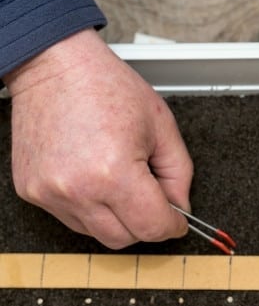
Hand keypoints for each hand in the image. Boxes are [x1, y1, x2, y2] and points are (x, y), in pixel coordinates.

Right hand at [3, 29, 192, 248]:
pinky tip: (95, 178)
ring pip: (98, 233)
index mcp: (114, 172)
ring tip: (121, 180)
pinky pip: (72, 218)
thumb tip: (180, 207)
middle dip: (146, 224)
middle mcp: (78, 190)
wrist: (53, 66)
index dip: (172, 225)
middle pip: (125, 239)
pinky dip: (91, 208)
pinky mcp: (31, 192)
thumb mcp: (162, 127)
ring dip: (118, 218)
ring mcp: (50, 194)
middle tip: (153, 197)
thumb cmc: (106, 87)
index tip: (178, 220)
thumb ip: (179, 174)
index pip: (152, 227)